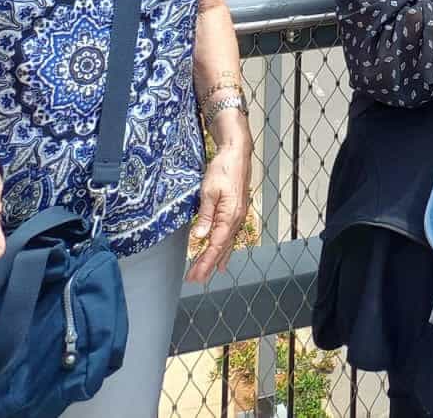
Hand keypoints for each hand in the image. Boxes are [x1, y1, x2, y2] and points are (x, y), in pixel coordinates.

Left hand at [187, 143, 251, 282]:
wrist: (237, 153)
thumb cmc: (224, 169)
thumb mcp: (209, 191)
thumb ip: (205, 215)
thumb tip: (198, 237)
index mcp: (230, 216)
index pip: (216, 245)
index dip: (205, 262)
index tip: (195, 275)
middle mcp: (236, 219)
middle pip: (221, 248)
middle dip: (208, 265)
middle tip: (195, 280)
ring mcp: (238, 216)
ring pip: (227, 243)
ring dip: (216, 259)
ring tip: (208, 274)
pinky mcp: (236, 211)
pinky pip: (230, 236)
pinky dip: (224, 249)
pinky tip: (222, 256)